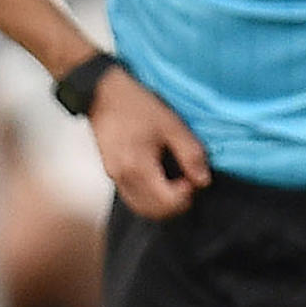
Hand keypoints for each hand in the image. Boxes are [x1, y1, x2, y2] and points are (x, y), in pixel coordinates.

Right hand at [86, 67, 209, 219]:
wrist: (102, 94)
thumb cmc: (138, 105)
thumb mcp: (172, 124)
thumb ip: (190, 154)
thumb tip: (203, 181)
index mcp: (139, 167)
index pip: (168, 202)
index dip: (188, 194)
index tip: (192, 175)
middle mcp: (123, 178)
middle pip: (155, 212)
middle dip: (177, 202)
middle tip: (187, 180)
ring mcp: (115, 178)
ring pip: (143, 209)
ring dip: (163, 203)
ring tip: (174, 180)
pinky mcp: (112, 174)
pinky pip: (133, 198)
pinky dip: (150, 197)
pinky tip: (159, 177)